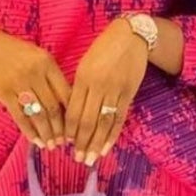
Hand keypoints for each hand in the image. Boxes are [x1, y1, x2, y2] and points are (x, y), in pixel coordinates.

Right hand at [0, 29, 71, 147]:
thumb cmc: (19, 55)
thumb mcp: (39, 58)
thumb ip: (53, 78)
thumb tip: (69, 106)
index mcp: (47, 63)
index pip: (65, 93)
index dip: (71, 113)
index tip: (76, 128)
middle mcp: (34, 73)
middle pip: (52, 107)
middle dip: (59, 129)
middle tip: (64, 143)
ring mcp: (18, 83)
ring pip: (37, 114)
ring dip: (45, 133)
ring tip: (51, 145)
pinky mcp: (4, 93)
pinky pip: (19, 116)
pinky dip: (28, 131)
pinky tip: (35, 140)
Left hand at [65, 18, 149, 162]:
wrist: (131, 36)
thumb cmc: (103, 49)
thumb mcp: (85, 65)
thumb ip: (78, 88)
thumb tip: (71, 114)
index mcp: (82, 78)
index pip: (72, 111)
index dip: (68, 130)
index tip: (64, 144)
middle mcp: (97, 86)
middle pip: (86, 121)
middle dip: (80, 142)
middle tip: (76, 159)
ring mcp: (114, 90)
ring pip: (103, 123)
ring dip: (95, 144)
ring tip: (89, 159)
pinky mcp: (129, 93)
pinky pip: (119, 119)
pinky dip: (112, 135)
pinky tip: (106, 148)